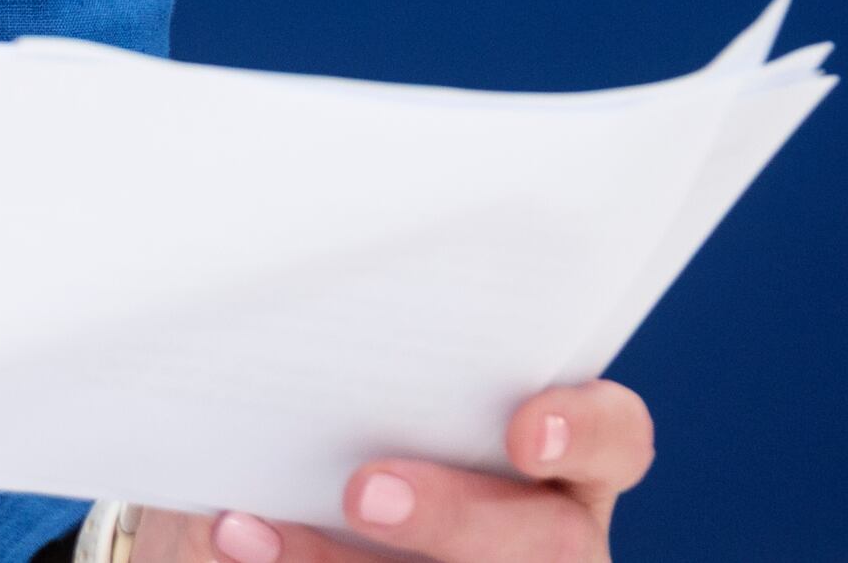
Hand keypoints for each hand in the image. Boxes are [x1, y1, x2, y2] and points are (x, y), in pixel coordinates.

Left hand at [148, 381, 652, 562]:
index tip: (523, 427)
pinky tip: (232, 544)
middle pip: (549, 542)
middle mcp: (542, 533)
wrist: (253, 514)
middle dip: (457, 517)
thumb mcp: (335, 382)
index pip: (614, 437)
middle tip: (364, 490)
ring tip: (250, 536)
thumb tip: (281, 308)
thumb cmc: (312, 427)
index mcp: (552, 453)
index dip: (584, 431)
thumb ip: (345, 357)